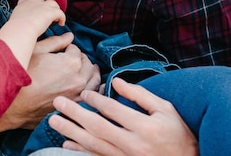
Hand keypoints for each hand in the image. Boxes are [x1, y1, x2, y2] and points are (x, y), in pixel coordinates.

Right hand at [0, 33, 100, 131]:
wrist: (14, 104)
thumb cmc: (22, 75)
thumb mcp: (35, 51)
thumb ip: (55, 41)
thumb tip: (70, 35)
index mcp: (70, 62)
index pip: (76, 49)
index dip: (68, 48)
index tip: (62, 50)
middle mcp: (79, 78)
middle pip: (87, 63)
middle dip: (81, 59)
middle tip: (72, 58)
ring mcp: (79, 94)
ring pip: (94, 79)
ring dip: (91, 72)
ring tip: (87, 69)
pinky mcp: (76, 106)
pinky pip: (92, 95)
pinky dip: (94, 88)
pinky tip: (90, 85)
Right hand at [12, 0, 65, 33]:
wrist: (20, 30)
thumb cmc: (14, 31)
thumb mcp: (11, 24)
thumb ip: (15, 23)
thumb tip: (13, 30)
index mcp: (21, 6)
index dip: (31, 0)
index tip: (33, 6)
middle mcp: (32, 3)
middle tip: (49, 5)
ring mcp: (41, 6)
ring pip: (53, 2)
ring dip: (55, 9)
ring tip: (56, 18)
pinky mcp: (50, 12)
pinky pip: (60, 12)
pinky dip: (62, 18)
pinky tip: (61, 23)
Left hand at [48, 77, 198, 155]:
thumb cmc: (177, 133)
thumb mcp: (164, 109)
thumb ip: (139, 95)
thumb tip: (117, 81)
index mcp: (145, 127)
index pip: (113, 110)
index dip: (96, 101)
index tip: (84, 93)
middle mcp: (133, 145)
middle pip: (97, 127)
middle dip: (74, 114)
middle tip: (57, 103)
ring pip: (93, 144)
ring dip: (71, 132)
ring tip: (53, 121)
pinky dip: (80, 152)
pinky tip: (66, 144)